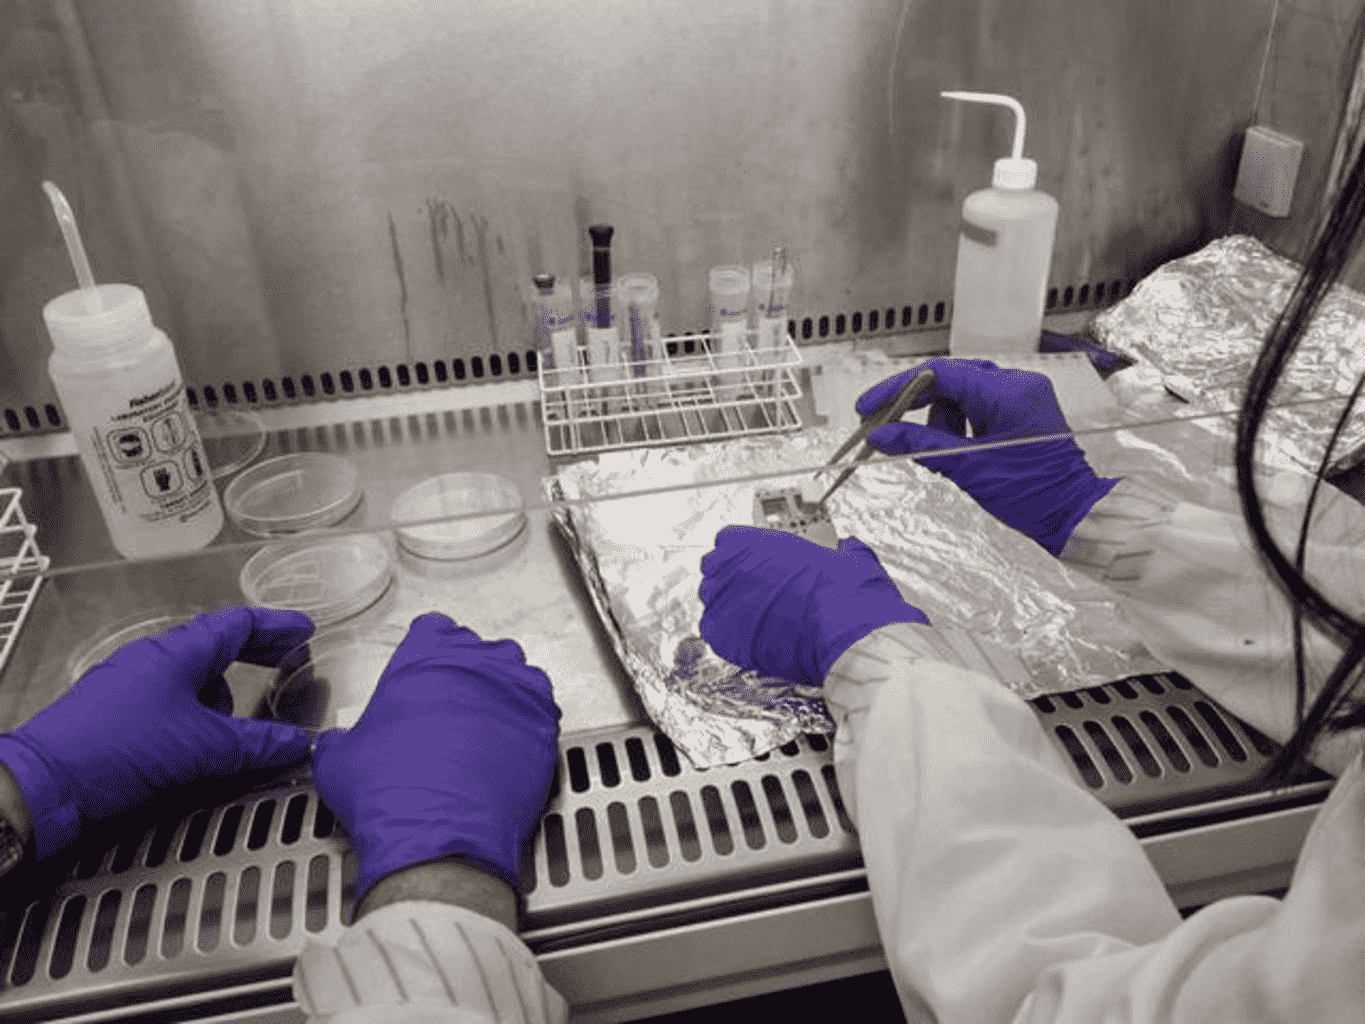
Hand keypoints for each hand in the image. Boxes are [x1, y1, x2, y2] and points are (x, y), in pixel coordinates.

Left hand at [0, 606, 315, 860]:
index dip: (276, 626)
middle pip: (215, 646)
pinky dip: (194, 714)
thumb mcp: (202, 749)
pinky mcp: (114, 714)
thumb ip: (256, 745)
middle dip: (254, 654)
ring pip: (190, 679)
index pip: (237, 625)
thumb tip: (297, 745)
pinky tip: (198, 745)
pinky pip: (169, 702)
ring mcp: (130, 686)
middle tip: (285, 660)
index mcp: (177, 653)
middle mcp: (152, 661)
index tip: (303, 629)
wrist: (43, 785)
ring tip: (238, 726)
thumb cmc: (117, 750)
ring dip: (221, 694)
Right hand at [311, 613, 560, 903]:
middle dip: (468, 675)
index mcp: (425, 655)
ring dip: (503, 695)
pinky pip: (542, 710)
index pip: (433, 630)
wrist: (437, 836)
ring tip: (483, 730)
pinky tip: (511, 748)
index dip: (428, 653)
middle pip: (479, 652)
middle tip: (451, 711)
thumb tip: (335, 744)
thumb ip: (341, 738)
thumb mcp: (338, 760)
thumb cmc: (387, 792)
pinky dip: (528, 725)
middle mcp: (477, 662)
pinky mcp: (545, 725)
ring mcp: (517, 691)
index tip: (425, 676)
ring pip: (516, 676)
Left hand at [698, 526, 928, 684]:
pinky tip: (750, 639)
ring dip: (729, 607)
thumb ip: (842, 550)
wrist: (846, 635)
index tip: (754, 564)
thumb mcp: (851, 559)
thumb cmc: (847, 597)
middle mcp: (734, 567)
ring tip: (755, 619)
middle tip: (755, 593)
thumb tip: (848, 549)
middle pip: (715, 570)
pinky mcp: (722, 636)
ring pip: (712, 601)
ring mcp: (725, 601)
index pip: (728, 541)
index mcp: (759, 541)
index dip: (741, 554)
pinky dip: (728, 637)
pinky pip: (713, 632)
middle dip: (731, 580)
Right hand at [856, 358, 1119, 555]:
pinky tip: (952, 451)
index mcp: (1007, 392)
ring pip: (959, 393)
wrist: (1072, 513)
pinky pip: (975, 405)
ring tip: (936, 454)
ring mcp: (1020, 395)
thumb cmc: (1031, 493)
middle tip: (883, 426)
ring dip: (937, 420)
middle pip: (947, 379)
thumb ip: (921, 444)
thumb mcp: (969, 467)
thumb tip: (880, 435)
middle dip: (913, 405)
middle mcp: (1016, 384)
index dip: (897, 389)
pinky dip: (956, 425)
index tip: (869, 408)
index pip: (939, 374)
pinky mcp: (1020, 409)